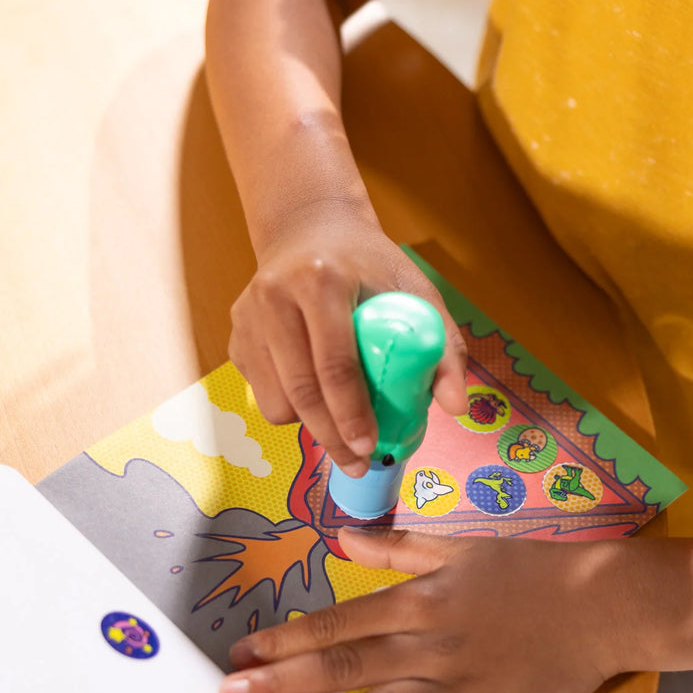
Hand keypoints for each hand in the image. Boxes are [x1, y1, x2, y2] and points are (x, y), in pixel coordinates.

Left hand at [215, 529, 622, 692]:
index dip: (290, 635)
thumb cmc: (534, 569)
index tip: (244, 648)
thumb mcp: (466, 546)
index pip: (344, 618)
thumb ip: (402, 547)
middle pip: (349, 663)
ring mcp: (459, 686)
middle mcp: (434, 643)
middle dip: (284, 680)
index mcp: (427, 597)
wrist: (603, 604)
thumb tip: (346, 539)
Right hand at [228, 198, 467, 476]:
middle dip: (331, 437)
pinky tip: (317, 397)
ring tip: (340, 427)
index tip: (370, 447)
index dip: (351, 413)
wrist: (312, 228)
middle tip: (358, 464)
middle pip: (300, 389)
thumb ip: (443, 346)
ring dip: (309, 425)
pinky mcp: (236, 334)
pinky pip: (261, 392)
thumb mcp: (415, 290)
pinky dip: (290, 407)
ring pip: (273, 400)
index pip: (334, 361)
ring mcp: (247, 317)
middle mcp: (274, 296)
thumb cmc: (371, 264)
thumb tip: (457, 407)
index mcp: (321, 280)